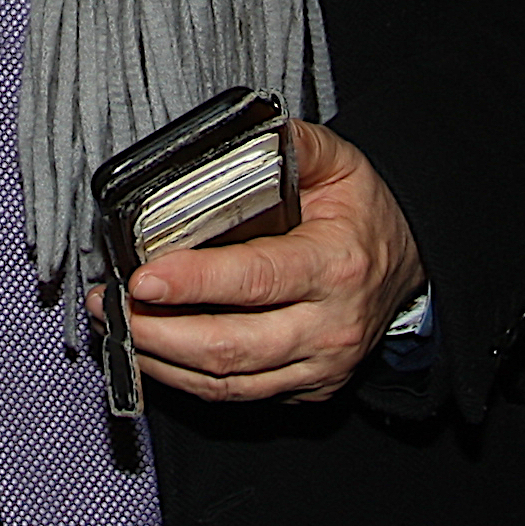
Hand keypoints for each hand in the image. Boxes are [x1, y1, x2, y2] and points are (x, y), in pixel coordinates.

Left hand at [106, 120, 423, 404]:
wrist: (414, 264)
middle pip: (230, 347)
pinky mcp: (308, 390)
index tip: (143, 277)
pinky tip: (156, 354)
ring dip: (162, 361)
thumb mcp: (341, 164)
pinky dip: (188, 381)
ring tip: (119, 327)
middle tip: (110, 305)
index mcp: (334, 266)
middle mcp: (328, 326)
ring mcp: (319, 366)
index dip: (194, 283)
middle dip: (157, 332)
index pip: (254, 281)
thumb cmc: (367, 214)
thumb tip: (245, 129)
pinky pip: (238, 396)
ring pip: (227, 383)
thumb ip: (292, 144)